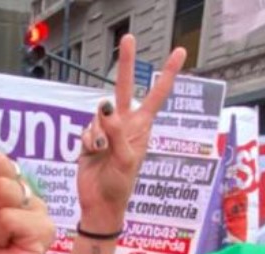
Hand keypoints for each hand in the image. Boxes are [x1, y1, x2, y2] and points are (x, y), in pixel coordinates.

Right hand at [77, 36, 185, 227]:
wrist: (99, 204)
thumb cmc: (120, 185)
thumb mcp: (125, 160)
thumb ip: (116, 132)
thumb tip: (104, 107)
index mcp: (142, 128)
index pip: (157, 96)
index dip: (167, 74)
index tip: (180, 52)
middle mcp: (125, 125)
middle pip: (125, 88)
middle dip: (126, 64)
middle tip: (129, 38)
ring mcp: (106, 131)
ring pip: (97, 114)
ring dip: (97, 133)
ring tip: (101, 154)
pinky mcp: (89, 139)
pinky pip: (85, 129)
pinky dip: (87, 141)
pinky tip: (91, 155)